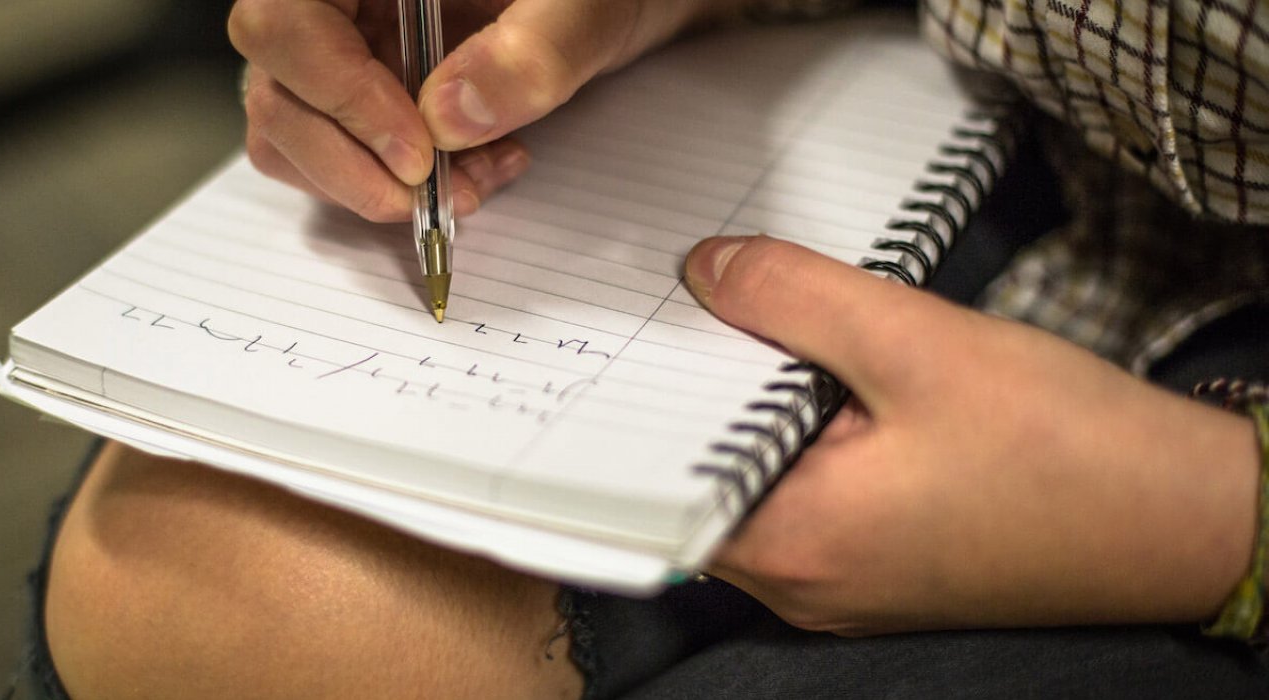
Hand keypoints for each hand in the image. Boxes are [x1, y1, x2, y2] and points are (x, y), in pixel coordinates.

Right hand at [228, 0, 722, 220]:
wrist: (608, 5)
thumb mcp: (583, 6)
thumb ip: (530, 51)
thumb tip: (449, 119)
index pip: (284, 21)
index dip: (336, 92)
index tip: (415, 152)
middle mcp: (333, 3)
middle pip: (277, 86)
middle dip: (351, 161)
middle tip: (432, 192)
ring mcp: (338, 48)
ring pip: (291, 132)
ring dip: (369, 184)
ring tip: (466, 183)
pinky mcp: (357, 97)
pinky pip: (334, 156)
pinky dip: (390, 186)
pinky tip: (469, 172)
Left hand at [684, 236, 1260, 634]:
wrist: (1186, 518)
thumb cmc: (1067, 449)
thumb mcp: (917, 344)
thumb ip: (795, 300)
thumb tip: (706, 270)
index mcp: (793, 548)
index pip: (662, 478)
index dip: (645, 397)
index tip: (638, 327)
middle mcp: (802, 585)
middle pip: (704, 477)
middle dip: (700, 390)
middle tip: (692, 304)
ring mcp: (842, 583)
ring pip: (756, 482)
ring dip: (755, 408)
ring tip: (758, 328)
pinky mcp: (881, 564)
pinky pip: (807, 495)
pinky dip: (801, 435)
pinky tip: (822, 377)